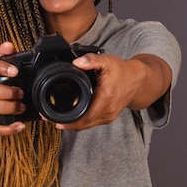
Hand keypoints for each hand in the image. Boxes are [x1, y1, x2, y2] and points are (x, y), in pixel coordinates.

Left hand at [51, 53, 170, 130]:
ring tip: (56, 119)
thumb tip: (76, 62)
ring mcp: (109, 116)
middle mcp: (108, 111)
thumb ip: (91, 60)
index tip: (54, 120)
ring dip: (72, 124)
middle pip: (83, 124)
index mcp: (106, 98)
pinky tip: (70, 118)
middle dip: (66, 124)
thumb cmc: (122, 71)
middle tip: (48, 118)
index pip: (85, 117)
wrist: (137, 80)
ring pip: (87, 126)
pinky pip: (91, 123)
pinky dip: (80, 122)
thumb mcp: (106, 61)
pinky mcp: (108, 117)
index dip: (69, 121)